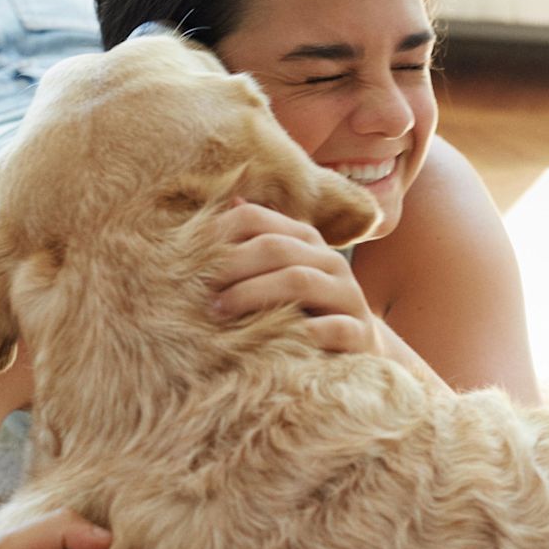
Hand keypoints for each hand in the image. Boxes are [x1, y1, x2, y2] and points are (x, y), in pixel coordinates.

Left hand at [209, 199, 381, 354]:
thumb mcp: (281, 272)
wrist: (359, 347)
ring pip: (299, 281)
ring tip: (220, 312)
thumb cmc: (306, 308)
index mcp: (305, 240)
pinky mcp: (360, 332)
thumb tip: (229, 201)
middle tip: (201, 290)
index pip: (256, 218)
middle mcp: (329, 260)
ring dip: (252, 294)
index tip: (188, 258)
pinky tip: (271, 342)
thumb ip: (256, 242)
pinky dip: (302, 332)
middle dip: (232, 266)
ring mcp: (348, 294)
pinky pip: (333, 327)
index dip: (219, 233)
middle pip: (275, 248)